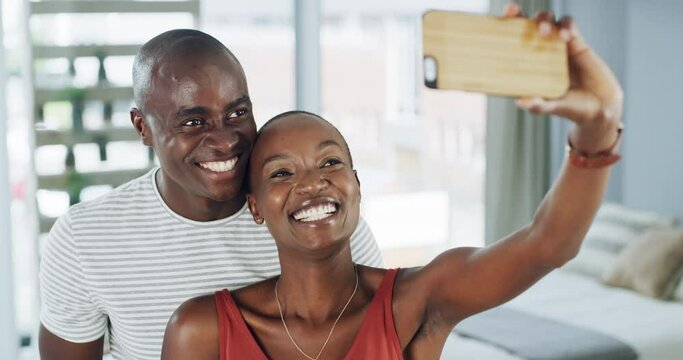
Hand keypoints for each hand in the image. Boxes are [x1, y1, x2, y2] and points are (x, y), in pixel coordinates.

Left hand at [504, 3, 622, 149]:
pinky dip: (564, 25)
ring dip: (542, 20)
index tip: (495, 26)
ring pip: (545, 20)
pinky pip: (567, 24)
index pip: (508, 45)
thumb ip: (539, 105)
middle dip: (517, 14)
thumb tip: (520, 102)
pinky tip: (565, 37)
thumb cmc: (572, 109)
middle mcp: (538, 54)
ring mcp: (556, 46)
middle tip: (513, 12)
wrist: (601, 107)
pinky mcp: (576, 42)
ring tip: (544, 32)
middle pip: (524, 26)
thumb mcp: (553, 107)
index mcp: (526, 67)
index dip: (501, 32)